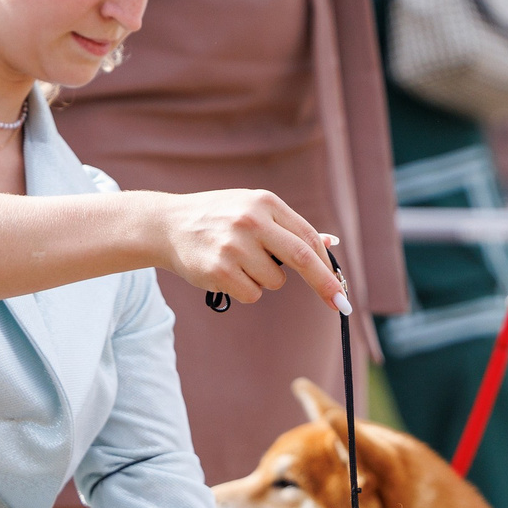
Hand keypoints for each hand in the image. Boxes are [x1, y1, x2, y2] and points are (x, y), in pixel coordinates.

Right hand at [152, 190, 348, 312]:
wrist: (167, 225)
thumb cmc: (217, 218)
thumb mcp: (253, 210)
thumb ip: (289, 228)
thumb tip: (330, 243)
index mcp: (264, 202)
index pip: (307, 238)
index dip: (327, 266)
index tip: (340, 289)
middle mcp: (251, 220)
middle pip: (301, 258)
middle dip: (324, 284)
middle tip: (340, 305)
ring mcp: (234, 245)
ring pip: (274, 281)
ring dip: (264, 281)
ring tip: (239, 263)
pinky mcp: (219, 269)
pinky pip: (252, 294)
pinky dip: (245, 290)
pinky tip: (226, 273)